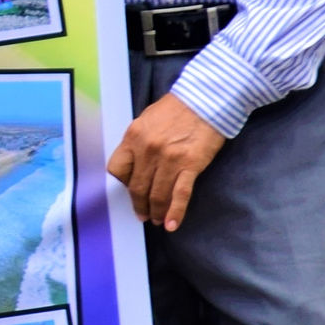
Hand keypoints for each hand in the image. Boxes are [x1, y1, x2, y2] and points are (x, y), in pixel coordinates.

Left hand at [107, 92, 228, 231]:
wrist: (207, 100)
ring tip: (156, 220)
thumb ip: (137, 142)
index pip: (117, 170)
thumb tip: (134, 166)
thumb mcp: (146, 120)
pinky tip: (170, 225)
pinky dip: (175, 213)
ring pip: (157, 194)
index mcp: (133, 137)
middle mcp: (148, 150)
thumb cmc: (176, 109)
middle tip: (142, 214)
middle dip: (138, 204)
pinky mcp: (190, 165)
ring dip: (155, 211)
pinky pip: (180, 195)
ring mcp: (169, 159)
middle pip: (136, 187)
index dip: (121, 184)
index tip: (127, 191)